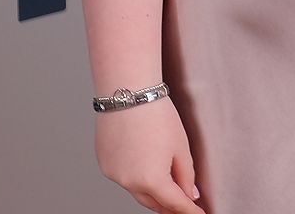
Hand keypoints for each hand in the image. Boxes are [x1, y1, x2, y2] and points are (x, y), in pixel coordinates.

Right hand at [95, 99, 204, 213]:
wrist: (128, 93)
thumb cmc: (156, 114)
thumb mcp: (181, 146)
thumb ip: (186, 175)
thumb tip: (190, 193)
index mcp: (151, 180)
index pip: (175, 204)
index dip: (189, 211)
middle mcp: (129, 182)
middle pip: (153, 202)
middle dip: (169, 206)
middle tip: (183, 204)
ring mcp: (114, 174)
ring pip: (137, 191)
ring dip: (152, 192)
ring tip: (167, 188)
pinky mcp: (105, 164)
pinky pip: (124, 178)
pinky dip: (136, 177)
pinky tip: (145, 167)